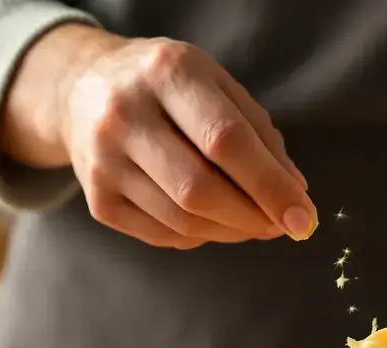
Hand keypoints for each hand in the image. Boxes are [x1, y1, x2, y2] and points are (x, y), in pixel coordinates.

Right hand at [0, 25, 314, 247]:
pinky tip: (213, 220)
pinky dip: (200, 235)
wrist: (83, 88)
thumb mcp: (217, 85)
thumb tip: (294, 194)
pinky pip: (163, 235)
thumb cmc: (167, 87)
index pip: (225, 140)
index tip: (303, 218)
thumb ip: (259, 135)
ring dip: (231, 231)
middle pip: (199, 189)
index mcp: (166, 73)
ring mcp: (103, 161)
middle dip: (252, 217)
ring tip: (253, 222)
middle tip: (280, 226)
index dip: (270, 185)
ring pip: (182, 221)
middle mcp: (125, 115)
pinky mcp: (97, 200)